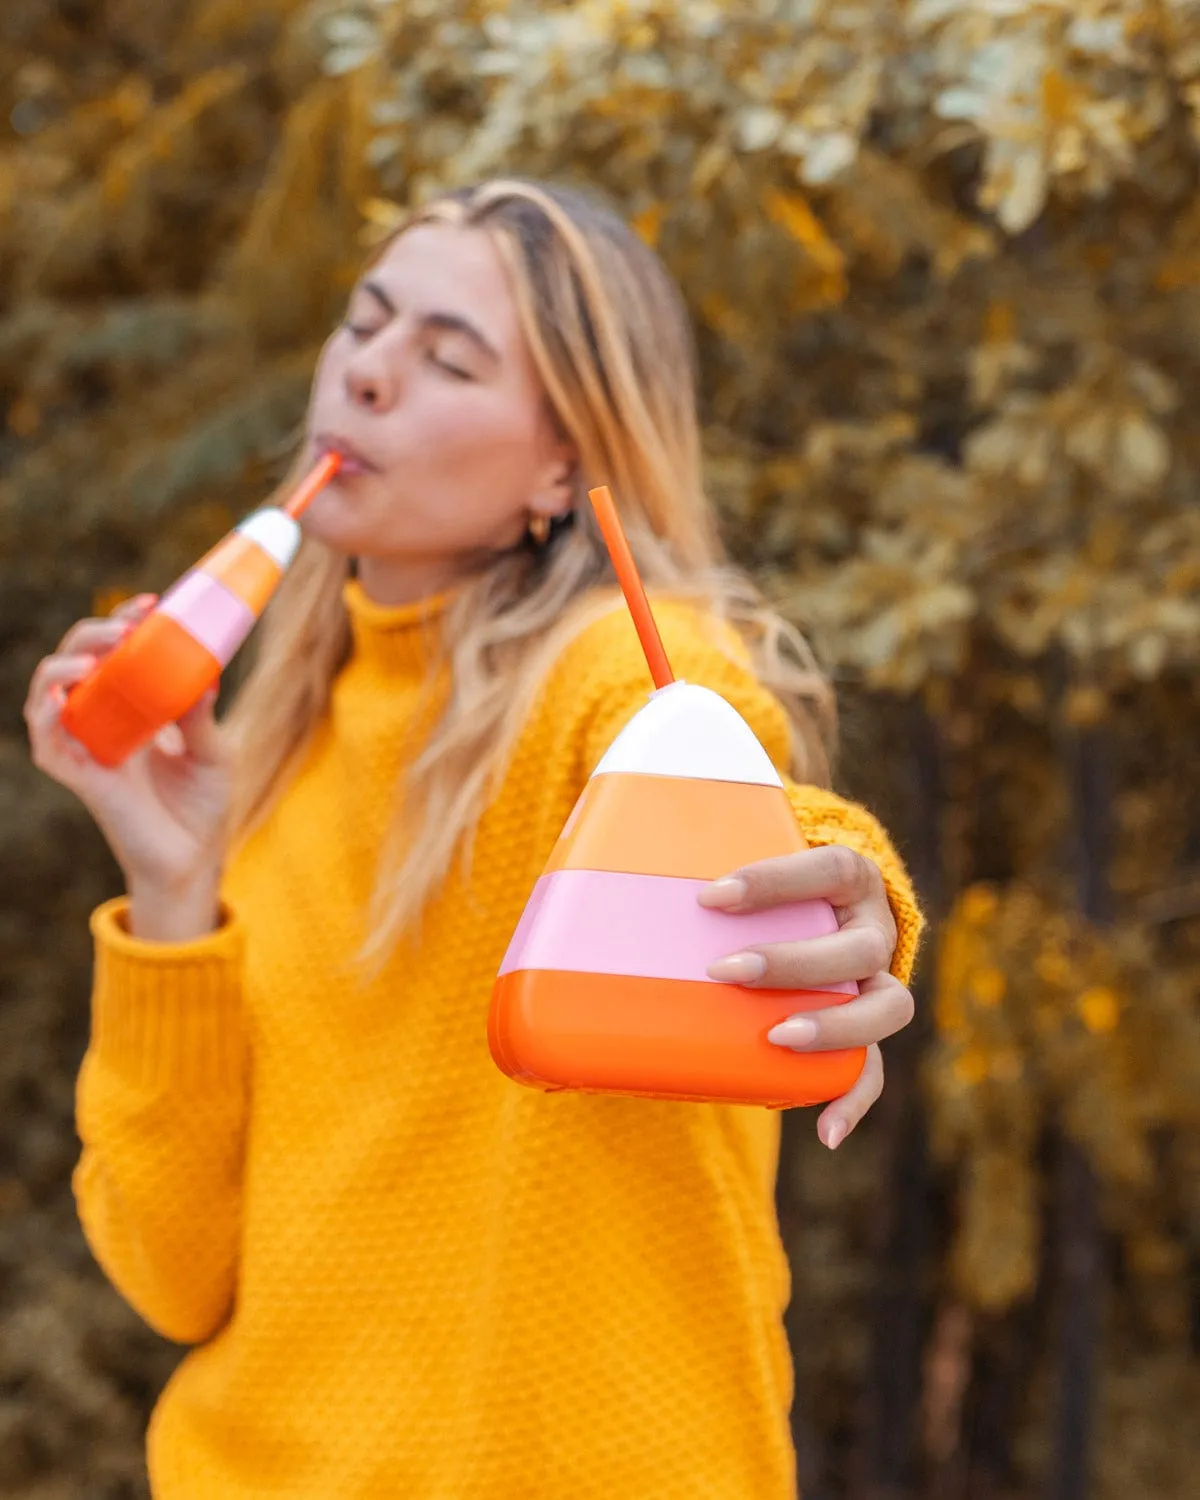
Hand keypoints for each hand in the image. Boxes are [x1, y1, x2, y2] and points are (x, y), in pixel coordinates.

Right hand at [24, 594, 232, 928]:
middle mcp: (102, 724)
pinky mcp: (81, 779)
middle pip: (76, 662)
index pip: (113, 654)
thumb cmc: (203, 806)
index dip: (123, 623)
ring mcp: (87, 749)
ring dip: (63, 666)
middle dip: (94, 632)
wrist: (196, 860)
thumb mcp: (212, 750)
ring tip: (94, 655)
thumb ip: (201, 714)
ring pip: (47, 695)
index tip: (151, 601)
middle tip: (128, 622)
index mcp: (132, 710)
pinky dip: (47, 714)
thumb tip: (204, 671)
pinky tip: (64, 694)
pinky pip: (47, 743)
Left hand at [698, 845, 913, 1148]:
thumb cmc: (764, 890)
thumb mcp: (741, 863)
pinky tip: (825, 1131)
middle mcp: (874, 930)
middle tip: (724, 970)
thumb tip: (587, 863)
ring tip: (777, 1038)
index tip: (710, 895)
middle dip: (791, 962)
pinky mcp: (865, 1030)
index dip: (775, 881)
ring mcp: (876, 983)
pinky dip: (852, 1098)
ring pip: (886, 1007)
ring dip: (833, 1026)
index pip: (829, 868)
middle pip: (858, 948)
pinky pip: (872, 1069)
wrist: (819, 913)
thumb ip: (691, 861)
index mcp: (850, 879)